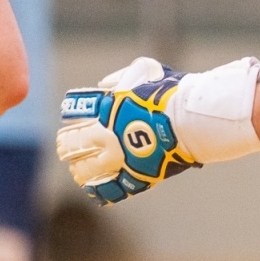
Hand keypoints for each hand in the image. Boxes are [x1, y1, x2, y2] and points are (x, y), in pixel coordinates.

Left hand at [55, 56, 259, 204]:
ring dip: (80, 169)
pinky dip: (100, 190)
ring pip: (88, 170)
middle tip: (65, 150)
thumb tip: (105, 84)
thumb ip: (121, 76)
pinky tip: (94, 189)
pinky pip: (111, 189)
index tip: (69, 126)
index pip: (76, 117)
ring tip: (78, 170)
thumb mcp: (146, 70)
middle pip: (74, 146)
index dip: (69, 122)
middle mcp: (108, 136)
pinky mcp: (137, 175)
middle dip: (67, 147)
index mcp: (107, 110)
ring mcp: (122, 158)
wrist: (194, 118)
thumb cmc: (172, 92)